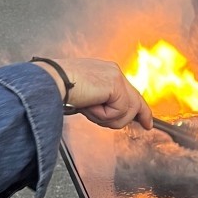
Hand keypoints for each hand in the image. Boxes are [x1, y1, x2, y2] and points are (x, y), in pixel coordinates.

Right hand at [38, 57, 152, 130]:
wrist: (51, 81)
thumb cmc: (59, 88)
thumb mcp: (86, 97)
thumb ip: (101, 102)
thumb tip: (112, 115)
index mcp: (106, 72)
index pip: (129, 92)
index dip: (139, 107)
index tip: (145, 120)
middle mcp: (113, 72)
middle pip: (136, 99)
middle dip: (142, 115)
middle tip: (146, 125)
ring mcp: (116, 77)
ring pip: (128, 110)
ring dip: (108, 119)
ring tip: (92, 112)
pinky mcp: (116, 85)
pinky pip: (119, 111)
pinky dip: (104, 115)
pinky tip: (91, 106)